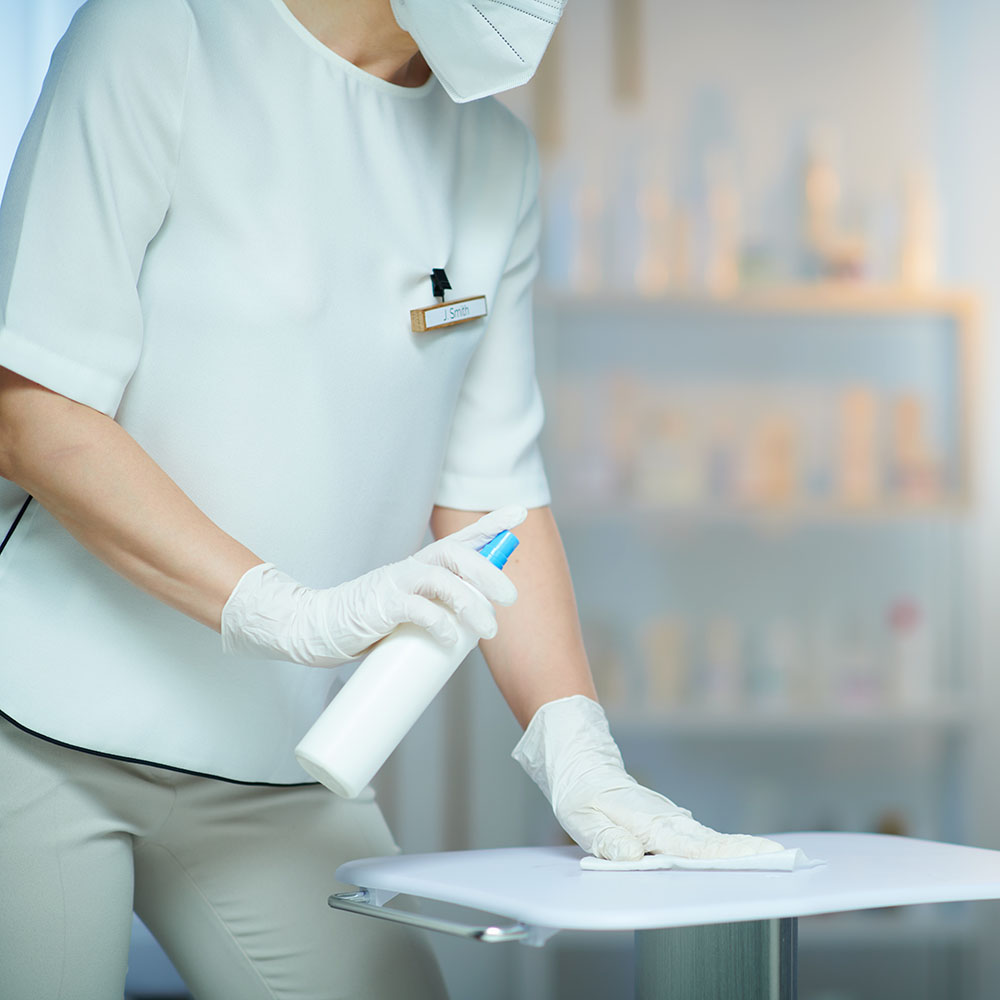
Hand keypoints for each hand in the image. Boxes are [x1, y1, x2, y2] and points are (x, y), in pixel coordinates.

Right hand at [220, 505, 526, 665]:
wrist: (317, 628)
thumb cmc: (369, 620)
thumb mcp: (411, 607)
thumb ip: (438, 609)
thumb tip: (476, 627)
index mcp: (422, 565)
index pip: (461, 538)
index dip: (490, 523)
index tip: (519, 512)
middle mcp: (412, 567)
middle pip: (457, 555)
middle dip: (488, 571)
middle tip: (511, 598)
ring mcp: (395, 583)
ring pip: (442, 579)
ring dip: (471, 602)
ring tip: (489, 629)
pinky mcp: (381, 606)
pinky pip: (417, 608)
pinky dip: (439, 621)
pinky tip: (452, 637)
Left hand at [512, 695, 782, 861]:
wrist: (577, 759)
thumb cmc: (578, 789)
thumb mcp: (581, 817)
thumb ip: (607, 840)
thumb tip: (632, 856)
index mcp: (647, 823)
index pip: (692, 846)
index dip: (727, 856)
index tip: (761, 856)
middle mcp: (664, 820)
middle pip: (711, 843)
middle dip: (746, 853)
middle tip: (784, 861)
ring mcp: (667, 819)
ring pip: (707, 840)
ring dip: (737, 852)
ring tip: (771, 861)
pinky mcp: (664, 821)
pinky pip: (695, 839)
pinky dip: (718, 848)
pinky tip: (735, 858)